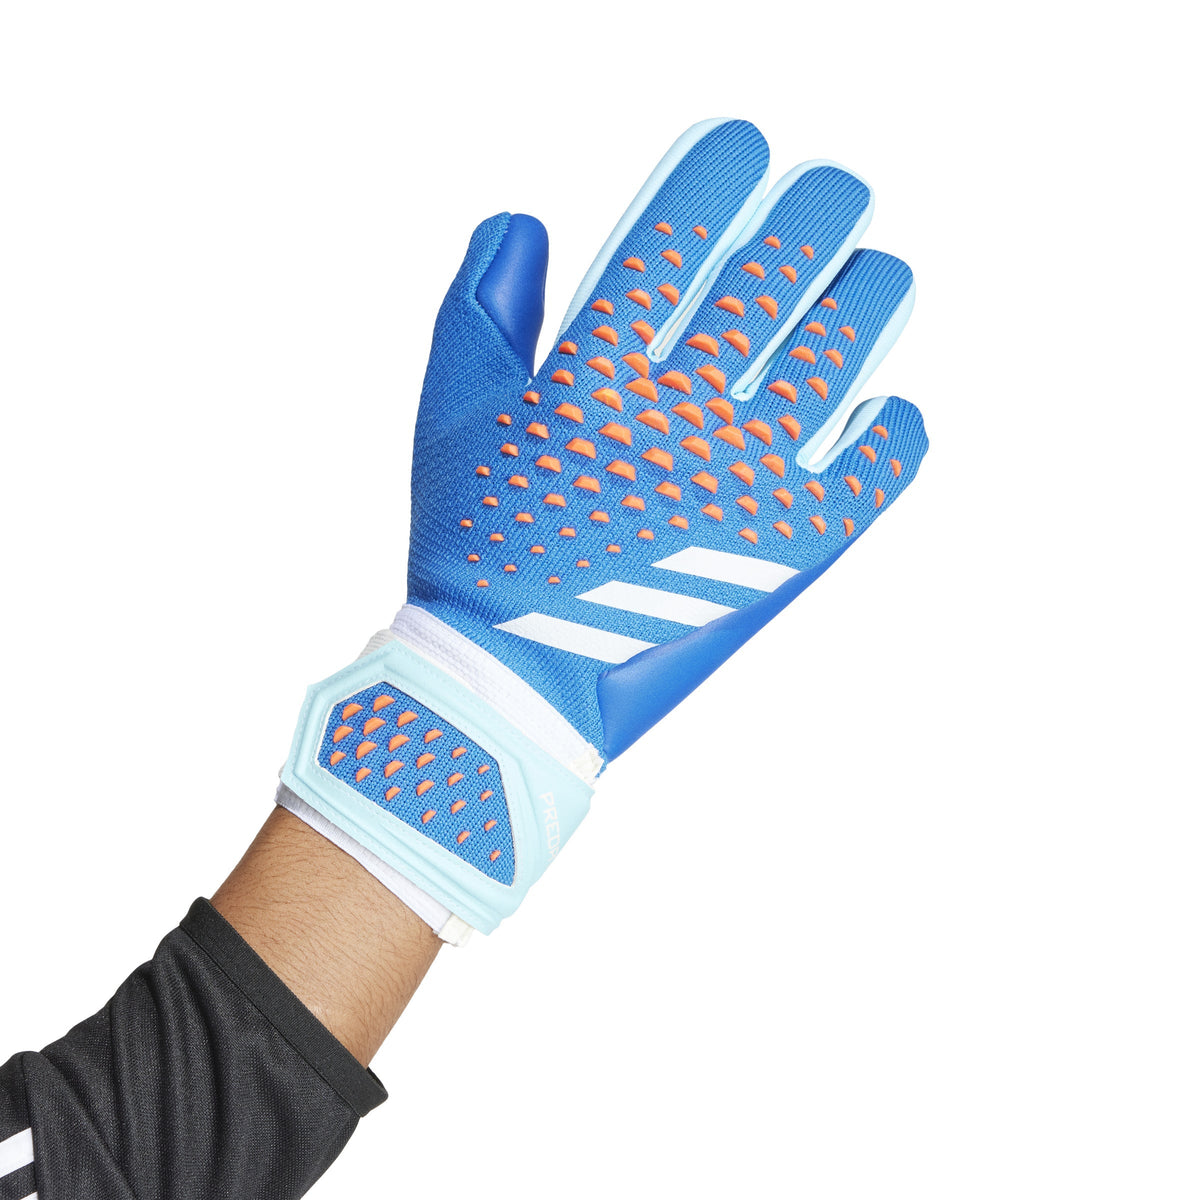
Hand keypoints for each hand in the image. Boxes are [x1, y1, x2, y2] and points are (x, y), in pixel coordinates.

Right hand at [279, 118, 927, 936]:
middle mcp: (675, 419)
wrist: (514, 685)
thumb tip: (524, 222)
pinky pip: (871, 473)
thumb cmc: (476, 548)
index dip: (721, 174)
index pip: (676, 239)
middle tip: (834, 196)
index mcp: (591, 377)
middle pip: (776, 280)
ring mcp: (739, 485)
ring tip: (878, 277)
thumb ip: (481, 308)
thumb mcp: (449, 417)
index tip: (745, 149)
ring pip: (838, 359)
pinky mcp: (784, 552)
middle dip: (818, 214)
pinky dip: (892, 432)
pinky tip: (885, 409)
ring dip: (871, 300)